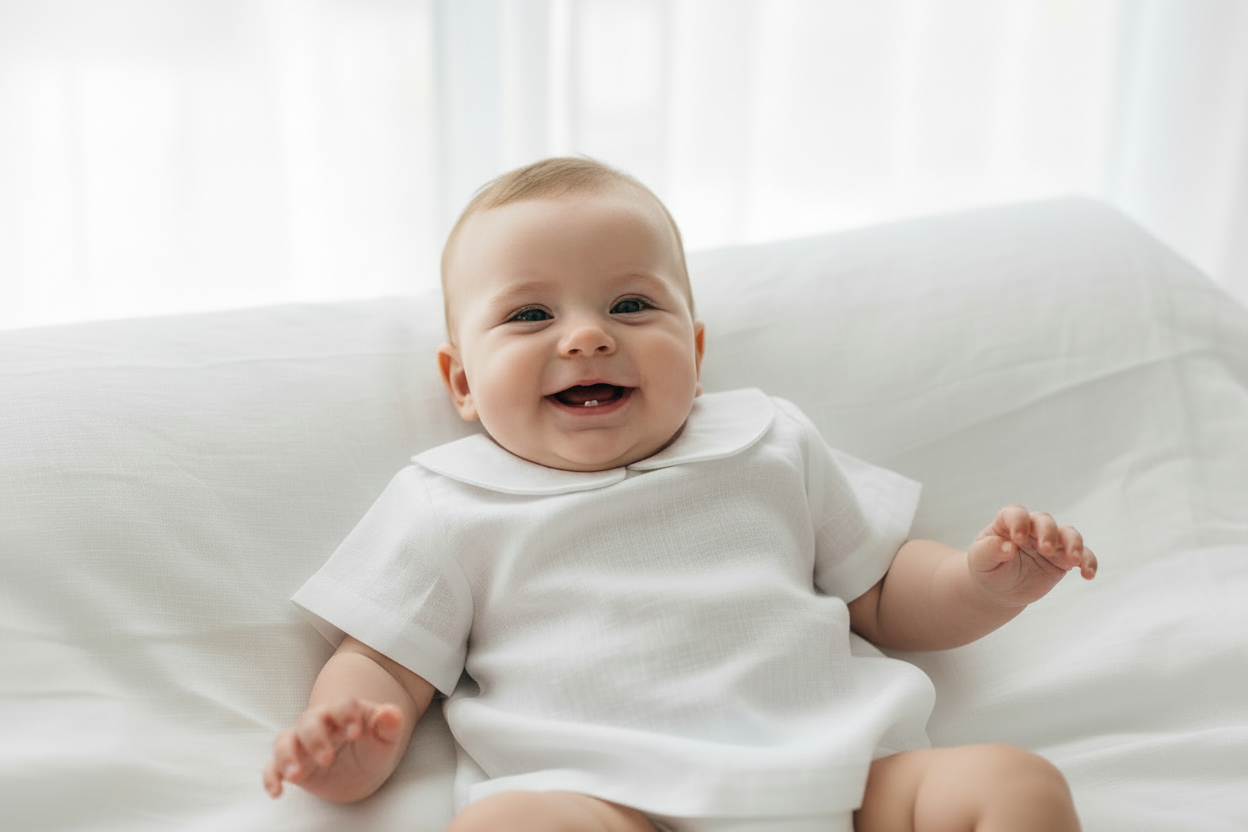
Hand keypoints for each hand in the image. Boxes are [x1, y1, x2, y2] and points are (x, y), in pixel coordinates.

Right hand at [263, 698, 404, 800]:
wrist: (361, 768)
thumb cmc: (373, 746)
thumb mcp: (387, 739)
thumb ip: (390, 724)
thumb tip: (391, 712)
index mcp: (344, 712)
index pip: (341, 704)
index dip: (346, 714)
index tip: (355, 732)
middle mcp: (320, 723)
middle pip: (309, 721)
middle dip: (315, 739)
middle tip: (326, 758)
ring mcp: (303, 743)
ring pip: (285, 740)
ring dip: (287, 756)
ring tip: (296, 775)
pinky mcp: (293, 763)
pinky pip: (273, 766)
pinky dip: (271, 776)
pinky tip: (277, 791)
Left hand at [967, 504, 1096, 607]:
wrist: (1000, 589)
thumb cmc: (987, 569)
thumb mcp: (980, 561)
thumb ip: (989, 551)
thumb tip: (1007, 547)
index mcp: (1008, 523)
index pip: (1016, 513)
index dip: (1019, 522)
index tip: (1017, 539)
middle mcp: (1031, 529)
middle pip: (1045, 521)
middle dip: (1048, 532)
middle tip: (1046, 549)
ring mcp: (1050, 542)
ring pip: (1068, 534)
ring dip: (1073, 544)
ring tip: (1073, 560)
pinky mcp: (1063, 559)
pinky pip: (1082, 556)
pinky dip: (1088, 562)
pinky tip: (1087, 575)